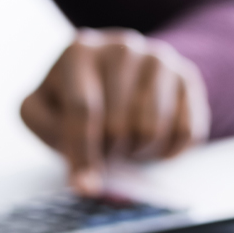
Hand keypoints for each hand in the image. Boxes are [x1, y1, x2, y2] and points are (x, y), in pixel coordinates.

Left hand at [20, 29, 209, 193]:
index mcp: (79, 51)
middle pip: (118, 126)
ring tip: (129, 141)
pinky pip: (186, 131)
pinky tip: (156, 139)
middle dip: (111, 152)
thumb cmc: (80, 97)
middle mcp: (122, 48)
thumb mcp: (46, 109)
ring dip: (140, 151)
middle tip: (108, 149)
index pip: (83, 109)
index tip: (85, 184)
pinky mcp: (187, 77)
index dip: (84, 153)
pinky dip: (169, 149)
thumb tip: (85, 181)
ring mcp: (159, 59)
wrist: (121, 74)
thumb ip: (50, 135)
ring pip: (152, 130)